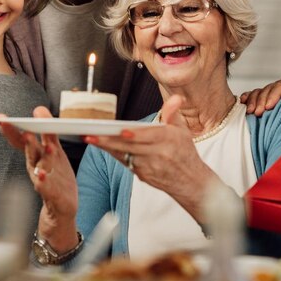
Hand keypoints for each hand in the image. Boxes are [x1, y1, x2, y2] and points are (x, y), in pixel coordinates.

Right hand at [0, 107, 77, 252]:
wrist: (61, 211)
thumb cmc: (56, 178)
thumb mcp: (54, 152)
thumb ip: (47, 132)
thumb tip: (39, 109)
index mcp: (36, 156)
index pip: (22, 141)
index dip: (12, 129)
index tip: (0, 118)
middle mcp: (36, 167)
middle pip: (29, 151)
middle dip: (23, 139)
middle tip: (20, 126)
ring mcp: (43, 181)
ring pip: (37, 166)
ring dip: (33, 155)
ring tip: (32, 142)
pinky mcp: (53, 195)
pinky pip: (46, 187)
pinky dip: (43, 181)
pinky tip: (41, 174)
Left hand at [86, 96, 218, 220]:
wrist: (190, 182)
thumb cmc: (185, 153)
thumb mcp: (183, 130)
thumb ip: (174, 113)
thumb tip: (175, 98)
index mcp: (169, 140)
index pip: (149, 136)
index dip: (135, 135)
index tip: (121, 131)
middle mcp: (158, 155)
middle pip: (131, 147)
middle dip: (109, 141)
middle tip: (91, 135)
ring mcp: (149, 167)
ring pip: (124, 155)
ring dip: (107, 147)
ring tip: (90, 139)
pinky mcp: (143, 175)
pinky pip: (125, 163)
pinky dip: (114, 154)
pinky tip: (102, 146)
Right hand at [240, 73, 280, 118]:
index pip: (279, 86)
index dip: (272, 96)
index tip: (269, 107)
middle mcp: (280, 84)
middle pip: (266, 90)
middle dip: (261, 102)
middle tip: (258, 113)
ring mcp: (271, 91)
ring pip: (258, 92)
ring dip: (252, 102)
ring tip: (250, 113)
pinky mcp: (265, 98)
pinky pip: (253, 95)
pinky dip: (247, 98)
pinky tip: (243, 103)